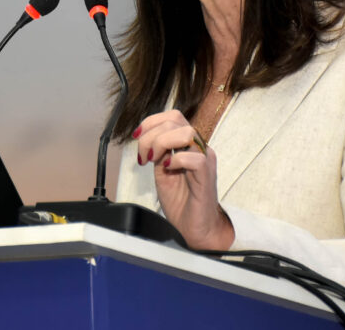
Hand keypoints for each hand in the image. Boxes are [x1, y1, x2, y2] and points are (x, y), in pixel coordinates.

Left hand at [133, 109, 234, 249]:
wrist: (193, 227)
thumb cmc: (180, 200)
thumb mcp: (161, 169)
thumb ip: (157, 151)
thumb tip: (145, 137)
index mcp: (188, 144)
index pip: (172, 116)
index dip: (151, 121)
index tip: (137, 136)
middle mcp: (199, 147)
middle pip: (176, 120)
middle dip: (151, 134)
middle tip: (144, 156)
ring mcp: (205, 159)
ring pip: (186, 133)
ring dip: (162, 143)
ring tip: (154, 161)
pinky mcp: (207, 175)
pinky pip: (194, 158)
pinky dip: (176, 160)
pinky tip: (167, 169)